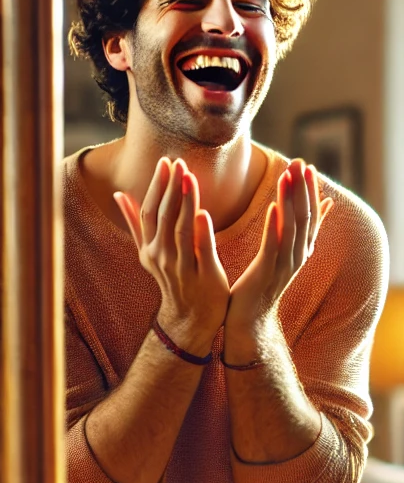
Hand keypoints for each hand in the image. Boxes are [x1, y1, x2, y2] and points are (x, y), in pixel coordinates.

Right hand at [114, 157, 228, 354]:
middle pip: (165, 217)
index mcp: (150, 248)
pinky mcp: (204, 277)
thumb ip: (136, 224)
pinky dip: (202, 232)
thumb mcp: (150, 253)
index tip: (166, 162)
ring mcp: (182, 268)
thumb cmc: (174, 280)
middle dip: (171, 188)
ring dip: (185, 202)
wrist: (190, 319)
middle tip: (179, 163)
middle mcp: (162, 256)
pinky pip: (201, 252)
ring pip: (181, 230)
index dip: (157, 187)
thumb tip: (119, 195)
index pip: (151, 212)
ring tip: (189, 177)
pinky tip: (203, 213)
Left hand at [224, 159, 332, 343]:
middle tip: (300, 163)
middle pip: (305, 217)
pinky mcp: (267, 273)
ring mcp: (284, 265)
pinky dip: (276, 226)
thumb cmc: (264, 285)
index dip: (310, 190)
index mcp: (301, 250)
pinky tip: (275, 208)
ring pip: (292, 227)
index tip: (307, 166)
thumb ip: (303, 229)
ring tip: (288, 177)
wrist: (250, 320)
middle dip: (303, 189)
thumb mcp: (286, 252)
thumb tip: (326, 204)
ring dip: (291, 200)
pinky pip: (274, 246)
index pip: (311, 215)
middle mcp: (298, 256)